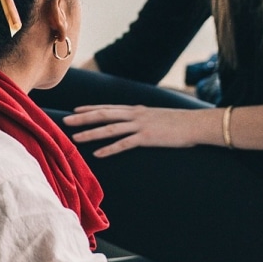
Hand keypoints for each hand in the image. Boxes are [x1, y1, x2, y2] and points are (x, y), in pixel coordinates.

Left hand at [63, 105, 205, 156]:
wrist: (196, 123)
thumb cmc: (180, 122)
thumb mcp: (158, 116)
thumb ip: (144, 119)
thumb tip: (136, 124)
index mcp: (137, 109)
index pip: (109, 107)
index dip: (90, 109)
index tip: (75, 110)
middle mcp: (135, 115)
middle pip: (104, 114)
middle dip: (83, 118)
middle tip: (65, 121)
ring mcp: (140, 125)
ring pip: (110, 128)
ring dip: (91, 133)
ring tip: (75, 138)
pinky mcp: (147, 138)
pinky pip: (124, 144)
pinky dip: (109, 149)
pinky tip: (98, 154)